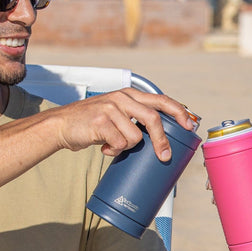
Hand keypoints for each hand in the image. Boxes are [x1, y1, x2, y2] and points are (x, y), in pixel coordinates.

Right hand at [49, 89, 196, 158]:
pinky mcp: (101, 121)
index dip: (179, 112)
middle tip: (164, 155)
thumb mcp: (115, 114)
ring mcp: (111, 108)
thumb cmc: (90, 123)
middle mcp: (122, 98)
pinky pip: (120, 144)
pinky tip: (104, 147)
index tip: (190, 125)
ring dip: (127, 147)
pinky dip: (114, 151)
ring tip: (113, 145)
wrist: (61, 125)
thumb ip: (133, 118)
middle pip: (154, 119)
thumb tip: (158, 138)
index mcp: (129, 94)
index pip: (161, 100)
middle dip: (162, 140)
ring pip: (135, 137)